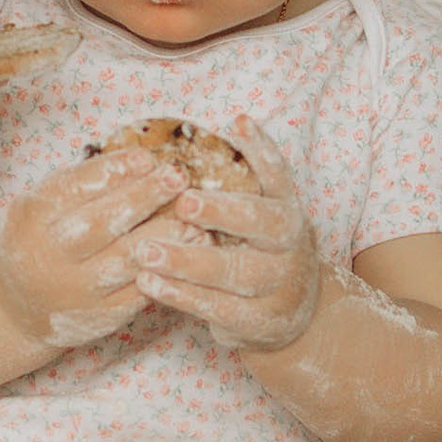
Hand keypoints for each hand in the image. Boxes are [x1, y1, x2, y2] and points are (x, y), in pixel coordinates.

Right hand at [0, 148, 178, 355]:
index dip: (113, 172)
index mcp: (30, 219)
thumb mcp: (40, 207)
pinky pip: (138, 291)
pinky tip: (188, 249)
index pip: (73, 189)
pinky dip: (166, 268)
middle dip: (143, 196)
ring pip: (124, 259)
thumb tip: (140, 159)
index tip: (147, 158)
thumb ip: (79, 185)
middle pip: (101, 224)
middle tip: (177, 176)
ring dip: (163, 234)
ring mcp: (73, 290)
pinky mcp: (99, 316)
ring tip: (192, 212)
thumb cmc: (39, 241)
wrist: (17, 308)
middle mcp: (48, 256)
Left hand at [130, 121, 321, 351]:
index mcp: (287, 209)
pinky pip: (218, 307)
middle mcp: (290, 243)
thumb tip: (170, 159)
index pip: (278, 174)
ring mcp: (279, 283)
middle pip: (262, 223)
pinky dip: (180, 295)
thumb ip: (229, 194)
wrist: (295, 317)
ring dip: (187, 261)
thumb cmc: (257, 254)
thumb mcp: (257, 221)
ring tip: (145, 251)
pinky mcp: (261, 319)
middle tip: (183, 203)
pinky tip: (148, 284)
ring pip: (235, 271)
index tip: (237, 121)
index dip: (261, 148)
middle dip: (222, 211)